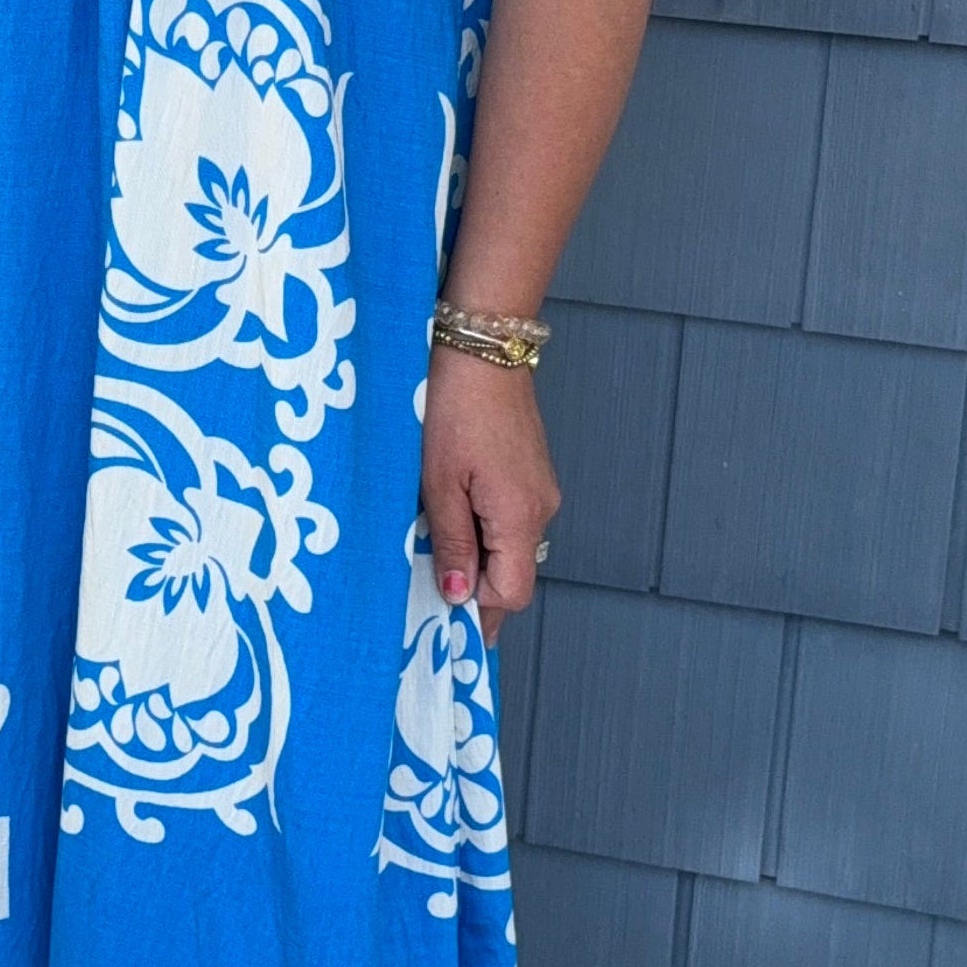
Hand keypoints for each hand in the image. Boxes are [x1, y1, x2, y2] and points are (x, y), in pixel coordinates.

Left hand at [420, 346, 560, 643]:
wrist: (481, 347)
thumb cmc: (453, 406)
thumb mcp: (437, 482)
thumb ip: (450, 542)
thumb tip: (458, 594)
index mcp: (520, 516)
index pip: (510, 594)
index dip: (475, 611)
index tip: (440, 619)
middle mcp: (540, 508)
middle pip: (512, 575)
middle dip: (472, 587)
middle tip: (426, 586)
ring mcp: (539, 490)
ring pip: (509, 547)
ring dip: (475, 555)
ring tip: (430, 544)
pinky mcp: (530, 473)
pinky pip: (509, 520)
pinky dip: (482, 528)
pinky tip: (449, 514)